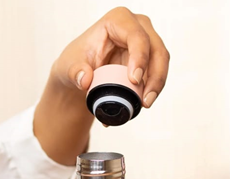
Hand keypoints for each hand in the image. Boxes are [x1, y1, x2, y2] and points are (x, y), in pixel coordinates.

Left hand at [34, 7, 169, 164]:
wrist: (80, 73)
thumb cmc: (76, 62)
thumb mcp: (68, 66)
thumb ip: (74, 72)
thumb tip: (85, 79)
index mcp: (118, 21)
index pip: (136, 36)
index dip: (140, 57)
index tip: (134, 80)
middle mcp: (137, 27)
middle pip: (156, 49)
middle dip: (155, 76)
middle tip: (145, 101)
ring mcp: (146, 43)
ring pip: (161, 62)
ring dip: (156, 85)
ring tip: (145, 105)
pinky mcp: (149, 60)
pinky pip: (156, 74)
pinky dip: (151, 90)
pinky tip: (142, 104)